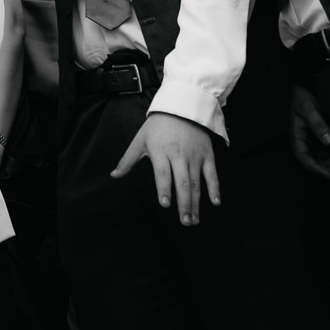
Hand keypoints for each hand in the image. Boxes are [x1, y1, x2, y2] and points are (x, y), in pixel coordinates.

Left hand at [111, 111, 220, 225]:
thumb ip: (127, 160)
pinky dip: (214, 188)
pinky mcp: (207, 155)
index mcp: (161, 152)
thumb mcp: (140, 140)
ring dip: (196, 202)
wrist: (182, 107)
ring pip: (196, 182)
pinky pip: (212, 174)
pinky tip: (215, 202)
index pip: (163, 173)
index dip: (164, 189)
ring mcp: (195, 156)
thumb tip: (114, 176)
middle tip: (185, 222)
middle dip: (184, 204)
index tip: (165, 204)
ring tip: (194, 219)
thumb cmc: (157, 126)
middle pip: (182, 182)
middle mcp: (179, 156)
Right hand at [288, 85, 329, 180]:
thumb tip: (329, 141)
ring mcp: (308, 139)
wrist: (298, 86)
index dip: (314, 167)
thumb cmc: (299, 95)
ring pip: (317, 157)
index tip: (328, 174)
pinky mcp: (315, 136)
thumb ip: (318, 124)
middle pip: (311, 160)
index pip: (302, 156)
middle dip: (324, 169)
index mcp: (296, 134)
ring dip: (328, 164)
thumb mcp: (308, 108)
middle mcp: (301, 139)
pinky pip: (322, 151)